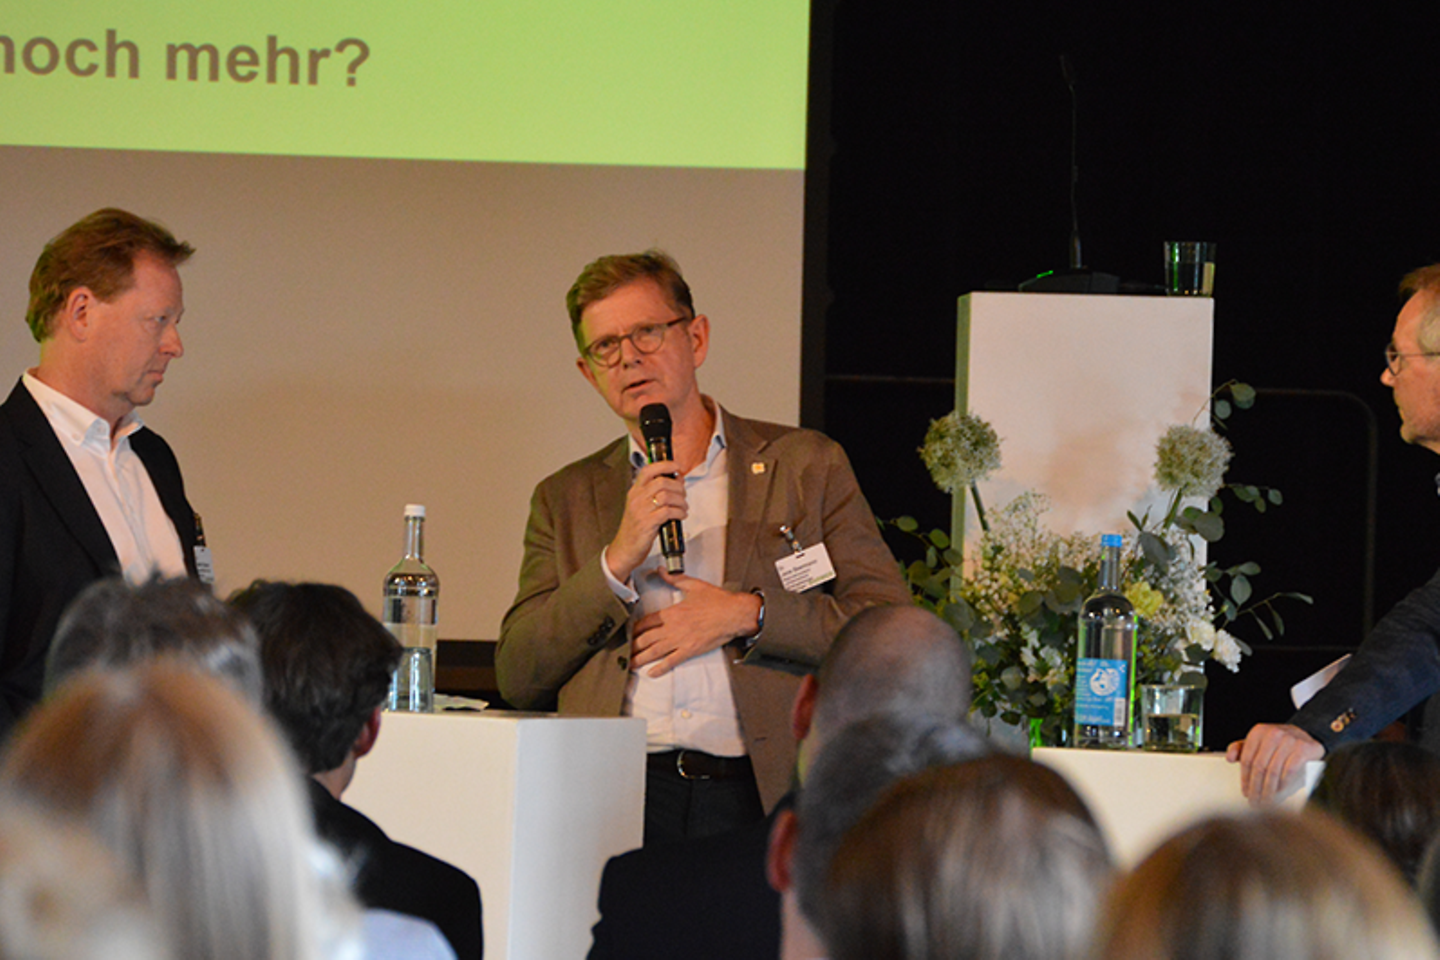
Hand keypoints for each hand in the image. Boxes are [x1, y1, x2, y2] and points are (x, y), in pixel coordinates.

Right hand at [606, 460, 687, 582]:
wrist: (623, 549)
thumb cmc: (635, 528)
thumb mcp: (641, 507)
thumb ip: (655, 494)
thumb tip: (677, 481)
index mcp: (634, 491)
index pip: (648, 470)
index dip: (665, 465)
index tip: (677, 467)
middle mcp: (636, 498)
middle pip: (662, 482)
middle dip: (678, 487)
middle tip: (683, 494)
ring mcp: (641, 511)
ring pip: (667, 495)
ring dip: (681, 501)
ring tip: (683, 507)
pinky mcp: (647, 524)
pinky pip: (668, 511)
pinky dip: (679, 512)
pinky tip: (681, 515)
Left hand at [630, 571, 761, 676]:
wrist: (734, 614)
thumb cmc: (717, 601)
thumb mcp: (693, 585)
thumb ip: (674, 579)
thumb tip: (661, 570)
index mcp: (672, 612)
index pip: (646, 622)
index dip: (635, 629)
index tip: (628, 633)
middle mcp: (673, 627)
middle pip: (646, 639)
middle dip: (633, 646)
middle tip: (624, 652)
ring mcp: (681, 640)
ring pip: (654, 652)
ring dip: (640, 659)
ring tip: (630, 665)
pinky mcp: (690, 650)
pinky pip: (672, 661)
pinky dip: (660, 668)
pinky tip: (652, 673)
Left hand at [1225, 723, 1324, 804]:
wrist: (1307, 736)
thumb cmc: (1279, 743)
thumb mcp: (1259, 742)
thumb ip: (1241, 749)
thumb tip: (1229, 758)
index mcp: (1258, 732)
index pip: (1247, 759)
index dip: (1245, 779)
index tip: (1245, 793)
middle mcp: (1273, 733)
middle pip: (1259, 767)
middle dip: (1256, 788)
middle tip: (1255, 802)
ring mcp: (1289, 740)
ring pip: (1274, 771)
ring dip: (1269, 790)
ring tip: (1266, 802)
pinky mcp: (1303, 748)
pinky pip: (1290, 771)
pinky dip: (1283, 784)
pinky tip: (1279, 792)